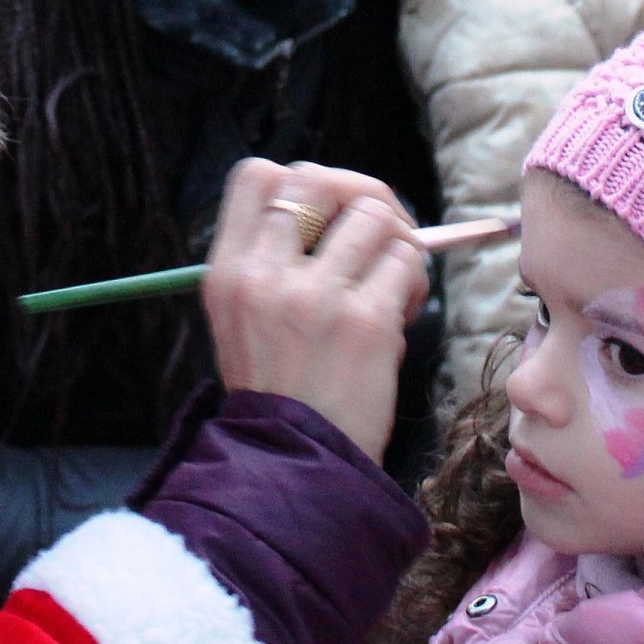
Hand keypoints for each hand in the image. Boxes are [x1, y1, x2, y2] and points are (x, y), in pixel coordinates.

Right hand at [202, 159, 431, 460]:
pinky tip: (402, 313)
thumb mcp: (245, 318)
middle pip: (321, 179)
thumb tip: (349, 208)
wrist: (294, 467)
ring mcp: (313, 297)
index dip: (303, 183)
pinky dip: (415, 281)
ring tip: (394, 284)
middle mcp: (263, 275)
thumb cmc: (282, 390)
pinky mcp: (363, 322)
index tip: (327, 218)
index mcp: (228, 271)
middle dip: (363, 198)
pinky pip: (407, 261)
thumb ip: (276, 261)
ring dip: (398, 243)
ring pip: (376, 215)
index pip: (257, 176)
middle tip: (379, 236)